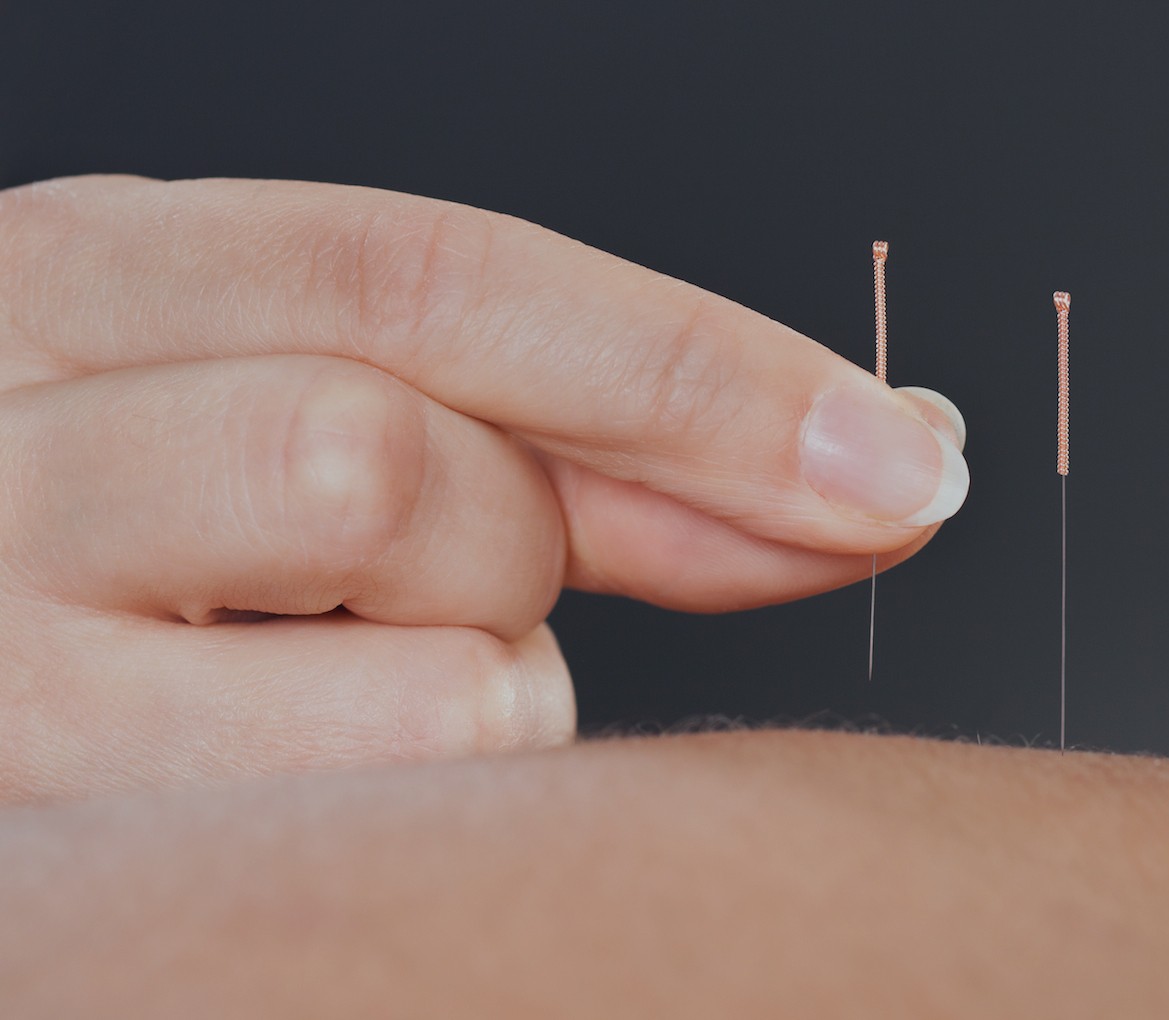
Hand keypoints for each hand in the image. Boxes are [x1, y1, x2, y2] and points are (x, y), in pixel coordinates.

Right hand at [0, 175, 968, 802]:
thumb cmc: (148, 541)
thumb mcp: (314, 416)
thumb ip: (576, 443)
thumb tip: (875, 472)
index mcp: (84, 277)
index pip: (431, 275)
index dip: (706, 374)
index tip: (908, 464)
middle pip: (402, 462)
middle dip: (514, 545)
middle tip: (458, 582)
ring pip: (418, 673)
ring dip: (471, 691)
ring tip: (331, 680)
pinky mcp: (37, 823)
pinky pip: (372, 833)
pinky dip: (415, 808)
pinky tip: (291, 772)